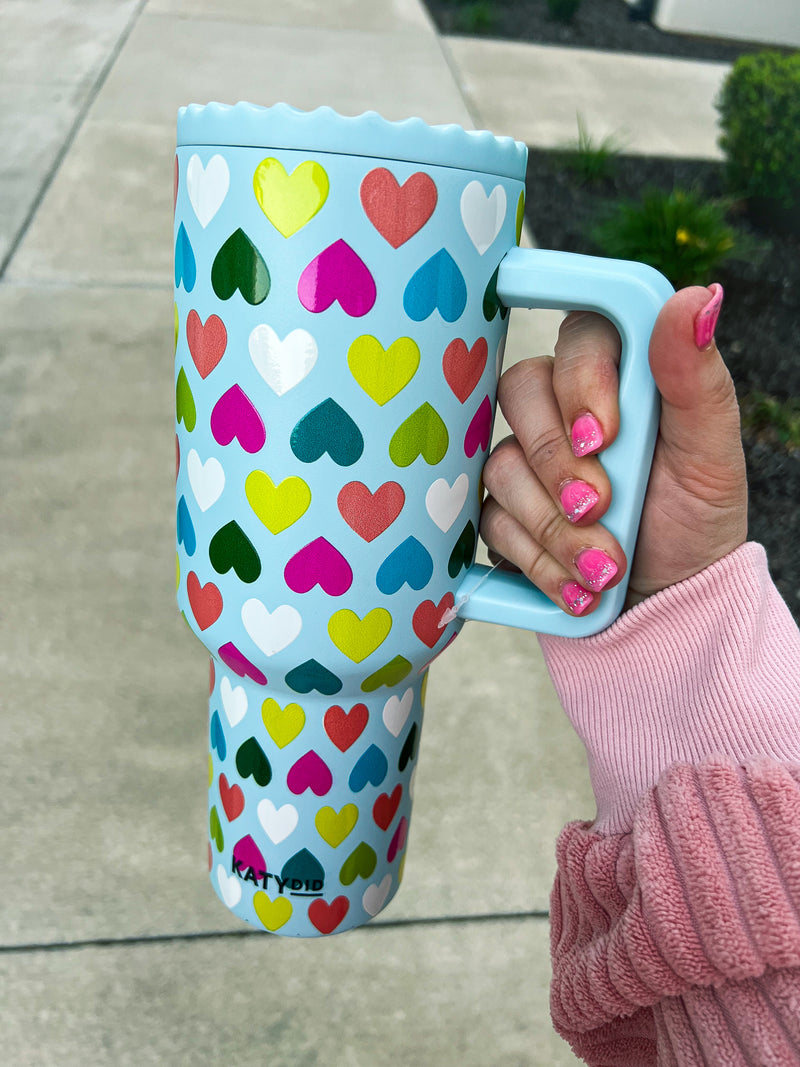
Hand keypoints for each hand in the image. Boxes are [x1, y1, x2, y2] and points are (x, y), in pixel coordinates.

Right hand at [480, 286, 747, 616]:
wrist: (665, 601)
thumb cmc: (693, 520)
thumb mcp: (710, 454)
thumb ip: (696, 378)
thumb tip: (697, 298)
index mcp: (618, 375)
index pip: (577, 340)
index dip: (581, 384)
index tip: (605, 437)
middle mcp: (561, 407)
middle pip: (520, 393)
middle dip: (559, 463)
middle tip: (601, 507)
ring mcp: (526, 458)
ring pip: (501, 465)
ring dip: (554, 526)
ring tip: (606, 566)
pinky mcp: (502, 509)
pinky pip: (490, 520)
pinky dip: (539, 559)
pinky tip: (578, 584)